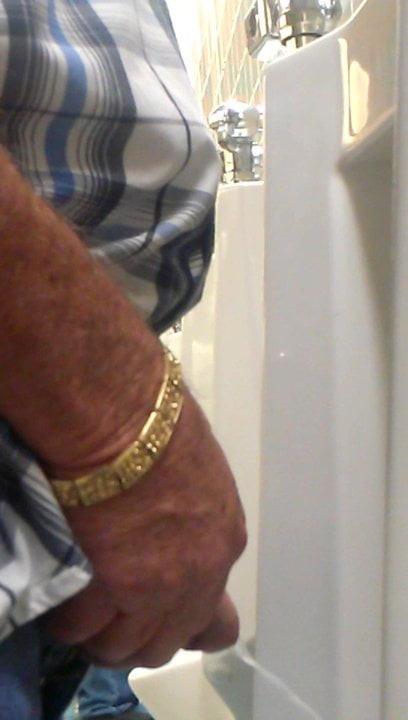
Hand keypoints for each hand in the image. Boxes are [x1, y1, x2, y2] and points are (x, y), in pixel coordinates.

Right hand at [48, 391, 246, 667]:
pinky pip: (78, 629)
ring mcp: (149, 590)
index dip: (183, 624)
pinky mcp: (104, 590)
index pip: (216, 624)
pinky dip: (67, 618)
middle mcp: (192, 580)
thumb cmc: (163, 424)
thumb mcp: (202, 475)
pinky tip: (62, 595)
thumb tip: (171, 530)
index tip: (157, 613)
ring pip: (119, 649)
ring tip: (82, 608)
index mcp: (223, 544)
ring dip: (99, 634)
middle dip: (135, 636)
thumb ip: (194, 519)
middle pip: (162, 645)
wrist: (123, 422)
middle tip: (111, 613)